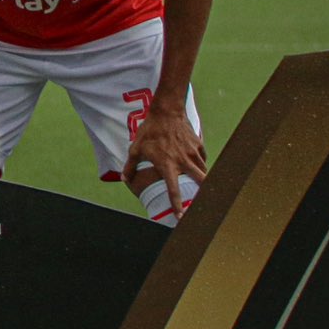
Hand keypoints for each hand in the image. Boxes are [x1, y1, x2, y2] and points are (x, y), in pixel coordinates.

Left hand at [124, 105, 206, 219]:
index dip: (177, 204)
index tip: (181, 217)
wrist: (166, 111)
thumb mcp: (135, 148)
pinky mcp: (199, 146)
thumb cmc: (149, 131)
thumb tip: (124, 179)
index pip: (174, 189)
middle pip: (201, 183)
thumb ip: (130, 165)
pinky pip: (203, 160)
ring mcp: (193, 153)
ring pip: (204, 172)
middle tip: (203, 205)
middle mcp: (183, 161)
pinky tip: (197, 166)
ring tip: (202, 188)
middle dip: (204, 195)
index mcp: (167, 164)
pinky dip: (201, 165)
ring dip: (203, 180)